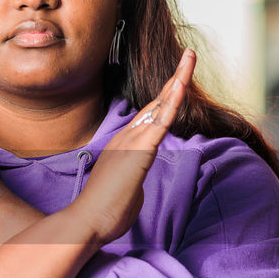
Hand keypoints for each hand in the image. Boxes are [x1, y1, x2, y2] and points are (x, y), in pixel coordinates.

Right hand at [66, 49, 195, 247]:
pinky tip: (182, 83)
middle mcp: (128, 137)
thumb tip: (135, 186)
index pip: (149, 116)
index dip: (165, 97)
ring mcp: (133, 141)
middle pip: (156, 102)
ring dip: (178, 79)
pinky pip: (161, 121)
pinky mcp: (140, 150)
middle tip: (188, 55)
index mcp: (125, 146)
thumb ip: (131, 183)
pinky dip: (173, 100)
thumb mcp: (124, 192)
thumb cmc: (105, 213)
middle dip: (175, 78)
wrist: (88, 222)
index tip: (177, 81)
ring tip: (190, 57)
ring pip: (161, 104)